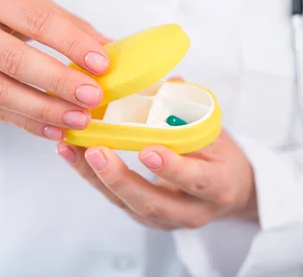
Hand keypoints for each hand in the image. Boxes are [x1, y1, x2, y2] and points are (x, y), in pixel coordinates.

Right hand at [0, 0, 110, 139]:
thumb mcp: (28, 2)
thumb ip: (69, 25)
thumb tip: (111, 50)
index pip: (35, 20)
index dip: (70, 43)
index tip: (101, 64)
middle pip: (13, 60)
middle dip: (58, 82)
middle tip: (93, 96)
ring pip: (0, 92)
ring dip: (45, 110)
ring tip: (79, 119)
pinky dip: (28, 123)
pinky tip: (56, 130)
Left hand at [56, 130, 257, 229]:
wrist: (229, 191)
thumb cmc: (221, 157)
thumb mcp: (217, 133)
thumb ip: (194, 112)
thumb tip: (172, 82)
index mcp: (217, 186)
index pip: (196, 180)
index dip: (173, 168)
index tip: (148, 150)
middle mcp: (192, 210)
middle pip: (153, 204)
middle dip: (121, 179)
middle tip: (97, 151)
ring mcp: (167, 220)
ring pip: (129, 205)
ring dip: (97, 178)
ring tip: (72, 149)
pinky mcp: (146, 218)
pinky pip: (117, 201)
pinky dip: (93, 178)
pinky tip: (73, 155)